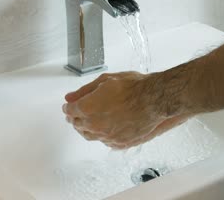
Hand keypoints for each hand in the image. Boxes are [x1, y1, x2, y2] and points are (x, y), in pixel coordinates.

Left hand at [63, 72, 191, 149]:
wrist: (154, 100)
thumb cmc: (133, 88)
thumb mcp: (106, 81)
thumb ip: (84, 90)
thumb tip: (69, 97)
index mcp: (88, 108)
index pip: (70, 110)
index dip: (68, 107)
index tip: (69, 105)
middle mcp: (95, 125)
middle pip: (78, 124)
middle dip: (75, 117)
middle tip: (76, 113)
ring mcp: (107, 136)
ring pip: (89, 135)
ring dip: (86, 128)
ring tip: (89, 121)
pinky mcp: (119, 143)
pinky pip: (105, 141)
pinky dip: (101, 135)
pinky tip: (104, 128)